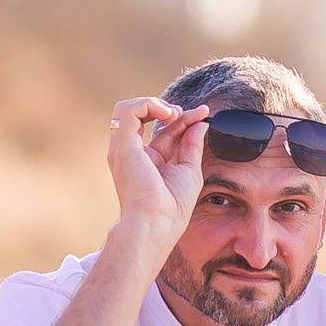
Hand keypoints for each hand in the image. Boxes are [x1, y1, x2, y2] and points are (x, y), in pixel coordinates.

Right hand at [106, 96, 210, 245]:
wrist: (157, 222)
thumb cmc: (172, 207)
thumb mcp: (189, 169)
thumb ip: (192, 144)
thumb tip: (200, 122)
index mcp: (147, 161)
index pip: (163, 131)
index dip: (183, 118)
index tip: (204, 113)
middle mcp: (131, 153)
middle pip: (144, 117)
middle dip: (167, 108)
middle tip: (188, 113)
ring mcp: (123, 148)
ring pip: (128, 109)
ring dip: (154, 103)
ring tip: (174, 113)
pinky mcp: (122, 144)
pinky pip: (127, 110)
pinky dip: (149, 104)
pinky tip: (169, 114)